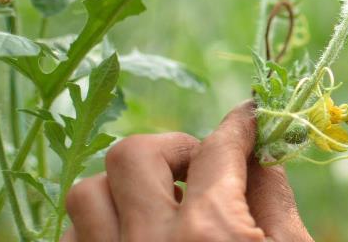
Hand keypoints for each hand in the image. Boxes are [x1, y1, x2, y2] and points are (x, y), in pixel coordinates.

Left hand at [62, 101, 312, 241]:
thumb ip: (274, 201)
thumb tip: (261, 154)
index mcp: (212, 234)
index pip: (219, 150)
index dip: (238, 124)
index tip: (248, 116)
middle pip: (133, 154)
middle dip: (173, 149)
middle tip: (201, 168)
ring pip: (88, 193)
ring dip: (126, 188)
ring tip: (161, 204)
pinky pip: (73, 235)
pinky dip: (101, 225)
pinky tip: (135, 234)